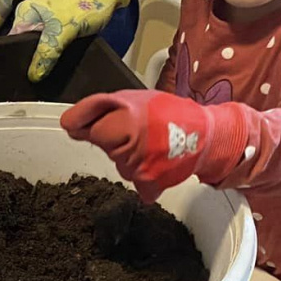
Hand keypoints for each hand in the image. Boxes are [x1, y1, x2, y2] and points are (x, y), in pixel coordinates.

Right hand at [12, 0, 130, 81]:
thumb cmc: (84, 4)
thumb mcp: (62, 31)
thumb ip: (46, 53)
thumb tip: (34, 75)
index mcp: (25, 13)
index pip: (12, 41)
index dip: (17, 58)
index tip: (22, 76)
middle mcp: (32, 18)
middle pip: (25, 47)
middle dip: (32, 62)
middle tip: (38, 79)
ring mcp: (46, 24)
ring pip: (40, 49)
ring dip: (46, 59)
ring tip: (48, 75)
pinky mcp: (59, 29)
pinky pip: (52, 46)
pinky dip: (56, 55)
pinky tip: (59, 65)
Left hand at [61, 90, 240, 202]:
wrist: (207, 134)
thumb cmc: (169, 113)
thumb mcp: (136, 99)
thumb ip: (105, 109)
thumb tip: (72, 125)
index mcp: (125, 110)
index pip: (80, 121)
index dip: (77, 122)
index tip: (74, 125)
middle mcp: (129, 135)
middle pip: (100, 140)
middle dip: (110, 137)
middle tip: (132, 131)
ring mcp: (137, 161)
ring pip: (117, 161)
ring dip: (128, 154)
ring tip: (151, 143)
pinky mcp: (147, 181)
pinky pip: (135, 180)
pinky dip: (144, 175)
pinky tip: (157, 160)